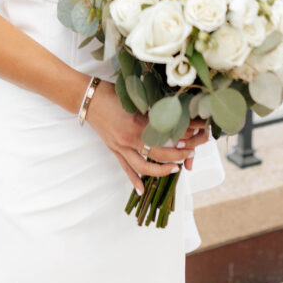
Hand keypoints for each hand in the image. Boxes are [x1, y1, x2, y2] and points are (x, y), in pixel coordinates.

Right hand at [84, 81, 210, 192]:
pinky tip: (142, 190)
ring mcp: (120, 147)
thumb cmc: (110, 92)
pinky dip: (134, 180)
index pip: (165, 134)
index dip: (182, 134)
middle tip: (190, 152)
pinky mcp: (113, 150)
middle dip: (178, 154)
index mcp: (137, 124)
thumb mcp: (134, 98)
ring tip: (175, 169)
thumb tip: (170, 114)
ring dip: (161, 171)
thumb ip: (150, 108)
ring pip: (144, 167)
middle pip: (159, 153)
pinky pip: (125, 168)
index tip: (195, 133)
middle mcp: (130, 139)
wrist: (87, 98)